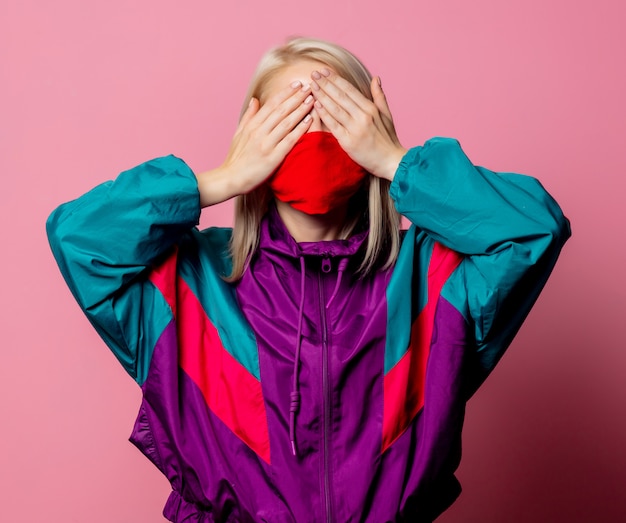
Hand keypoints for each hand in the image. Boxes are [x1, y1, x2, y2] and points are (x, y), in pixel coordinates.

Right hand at [197, 81, 313, 206]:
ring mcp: (266, 144)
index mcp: (252, 125)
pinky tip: (309, 120)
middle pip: (281, 110)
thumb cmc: (236, 158)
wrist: (231, 178)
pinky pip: (289, 140)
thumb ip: (249, 116)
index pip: (271, 105)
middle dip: (296, 97)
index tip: (297, 84)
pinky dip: (299, 129)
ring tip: (312, 100)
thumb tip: (255, 100)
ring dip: (300, 110)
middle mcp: (259, 132)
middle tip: (309, 87)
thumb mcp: (239, 133)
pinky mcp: (272, 157)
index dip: (285, 93)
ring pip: (286, 122)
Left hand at [310, 69, 406, 180]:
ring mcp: (355, 128)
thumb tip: (376, 78)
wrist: (391, 161)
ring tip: (312, 86)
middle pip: (340, 96)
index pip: (349, 89)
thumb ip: (379, 96)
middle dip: (325, 83)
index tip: (324, 71)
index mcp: (370, 108)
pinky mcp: (348, 142)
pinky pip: (333, 125)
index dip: (335, 79)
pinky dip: (324, 114)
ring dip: (322, 95)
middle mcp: (363, 116)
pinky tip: (316, 105)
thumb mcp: (387, 114)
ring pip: (335, 108)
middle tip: (314, 74)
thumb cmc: (388, 139)